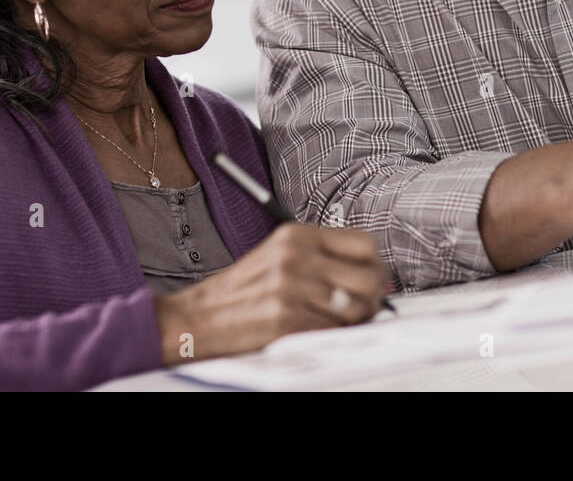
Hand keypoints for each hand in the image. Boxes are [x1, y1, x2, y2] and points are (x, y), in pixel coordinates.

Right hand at [152, 222, 386, 364]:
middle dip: (372, 301)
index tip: (373, 281)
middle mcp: (294, 256)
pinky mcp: (284, 318)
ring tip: (334, 323)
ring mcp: (290, 287)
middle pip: (367, 278)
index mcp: (295, 235)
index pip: (363, 243)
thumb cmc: (240, 293)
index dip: (375, 266)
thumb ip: (321, 260)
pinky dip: (326, 336)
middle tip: (361, 312)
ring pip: (354, 308)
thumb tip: (372, 276)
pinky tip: (310, 331)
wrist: (197, 318)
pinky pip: (330, 331)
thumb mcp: (278, 258)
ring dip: (351, 322)